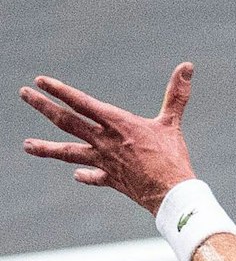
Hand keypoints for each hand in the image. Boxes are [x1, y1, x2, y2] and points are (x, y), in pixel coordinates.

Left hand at [20, 63, 197, 212]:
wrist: (171, 194)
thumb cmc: (172, 157)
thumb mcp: (172, 122)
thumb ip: (176, 94)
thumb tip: (187, 66)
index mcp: (117, 124)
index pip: (81, 102)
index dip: (60, 90)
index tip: (41, 81)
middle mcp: (104, 141)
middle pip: (67, 121)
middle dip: (43, 106)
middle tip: (23, 94)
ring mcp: (104, 161)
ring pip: (69, 152)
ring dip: (47, 148)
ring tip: (27, 145)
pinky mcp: (111, 180)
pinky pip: (94, 176)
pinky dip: (85, 175)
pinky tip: (77, 174)